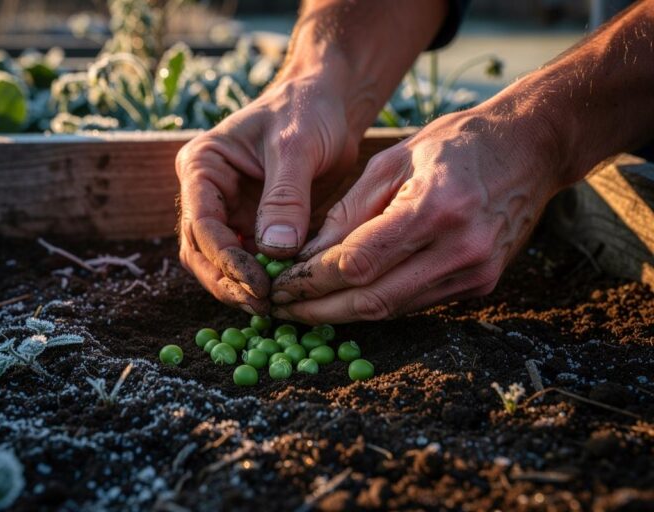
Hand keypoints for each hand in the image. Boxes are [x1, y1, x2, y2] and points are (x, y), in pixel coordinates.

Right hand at [176, 77, 359, 314]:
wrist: (327, 104)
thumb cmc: (307, 110)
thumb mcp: (296, 146)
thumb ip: (285, 197)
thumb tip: (275, 251)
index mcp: (203, 166)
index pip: (202, 222)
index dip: (225, 258)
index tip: (256, 283)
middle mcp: (206, 192)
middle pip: (201, 251)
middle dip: (227, 281)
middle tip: (262, 305)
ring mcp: (227, 211)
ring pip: (218, 263)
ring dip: (240, 287)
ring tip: (271, 307)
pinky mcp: (251, 226)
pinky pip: (248, 261)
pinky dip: (260, 280)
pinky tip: (282, 293)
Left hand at [270, 107, 562, 322]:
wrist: (530, 148)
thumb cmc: (456, 143)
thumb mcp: (393, 160)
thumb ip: (349, 211)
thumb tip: (307, 257)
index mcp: (435, 208)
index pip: (358, 262)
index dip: (312, 280)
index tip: (280, 285)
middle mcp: (460, 249)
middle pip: (374, 299)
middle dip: (320, 309)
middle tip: (283, 310)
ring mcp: (476, 272)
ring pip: (394, 310)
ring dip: (345, 313)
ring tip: (306, 308)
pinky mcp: (482, 284)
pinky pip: (416, 304)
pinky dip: (378, 304)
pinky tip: (348, 299)